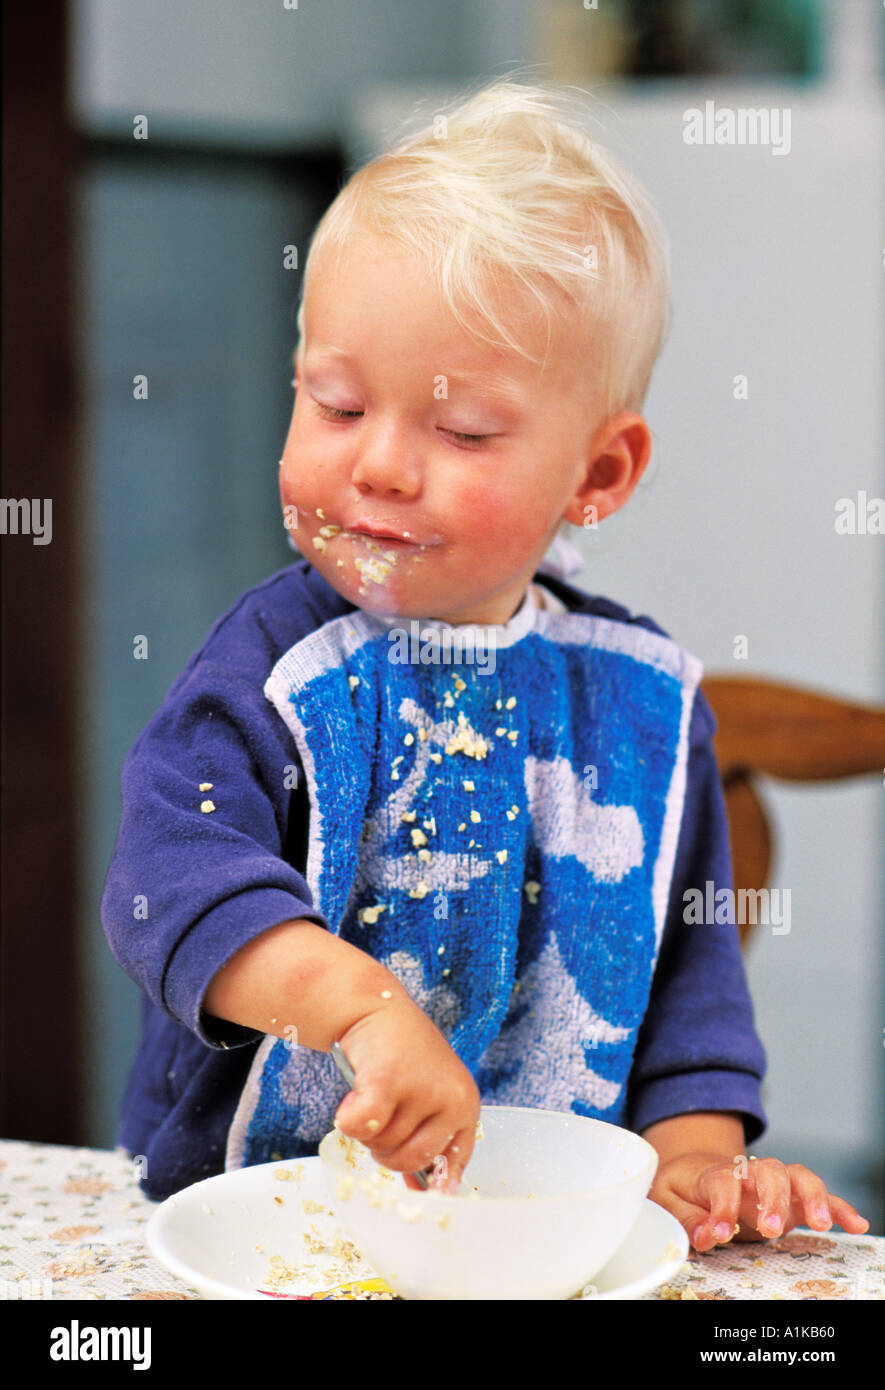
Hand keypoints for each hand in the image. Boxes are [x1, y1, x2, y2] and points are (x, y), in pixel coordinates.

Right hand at [332, 987, 479, 1193]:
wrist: (378, 1006)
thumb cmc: (401, 1055)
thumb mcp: (429, 1093)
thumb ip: (429, 1134)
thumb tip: (424, 1190)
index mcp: (465, 1104)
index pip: (455, 1159)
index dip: (434, 1179)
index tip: (421, 1192)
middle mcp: (452, 1098)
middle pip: (409, 1160)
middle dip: (385, 1150)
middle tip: (378, 1119)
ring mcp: (422, 1089)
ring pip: (381, 1145)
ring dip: (366, 1129)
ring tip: (369, 1093)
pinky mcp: (389, 1081)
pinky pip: (361, 1128)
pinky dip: (347, 1120)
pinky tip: (349, 1100)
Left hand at [649, 1151, 869, 1252]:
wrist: (692, 1168)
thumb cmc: (680, 1187)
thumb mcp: (668, 1200)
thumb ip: (687, 1219)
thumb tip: (706, 1237)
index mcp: (713, 1174)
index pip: (722, 1183)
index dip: (722, 1209)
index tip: (720, 1234)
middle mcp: (748, 1174)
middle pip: (768, 1171)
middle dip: (773, 1198)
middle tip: (769, 1228)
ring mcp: (772, 1184)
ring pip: (797, 1176)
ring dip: (812, 1196)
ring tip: (821, 1223)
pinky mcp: (790, 1198)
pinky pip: (818, 1196)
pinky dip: (838, 1206)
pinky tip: (856, 1223)